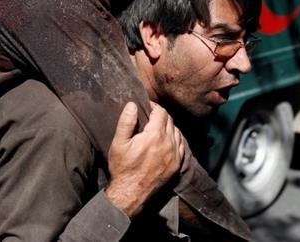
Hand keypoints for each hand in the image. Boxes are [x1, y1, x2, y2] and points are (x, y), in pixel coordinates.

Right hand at [106, 101, 185, 217]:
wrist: (131, 194)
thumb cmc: (123, 168)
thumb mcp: (119, 143)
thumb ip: (126, 122)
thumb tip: (132, 104)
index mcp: (155, 136)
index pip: (161, 112)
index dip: (154, 107)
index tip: (147, 107)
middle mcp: (168, 144)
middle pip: (170, 121)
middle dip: (160, 116)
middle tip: (151, 117)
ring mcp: (175, 156)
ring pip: (177, 132)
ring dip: (169, 127)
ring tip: (158, 128)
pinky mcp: (176, 165)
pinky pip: (181, 146)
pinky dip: (175, 139)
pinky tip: (167, 140)